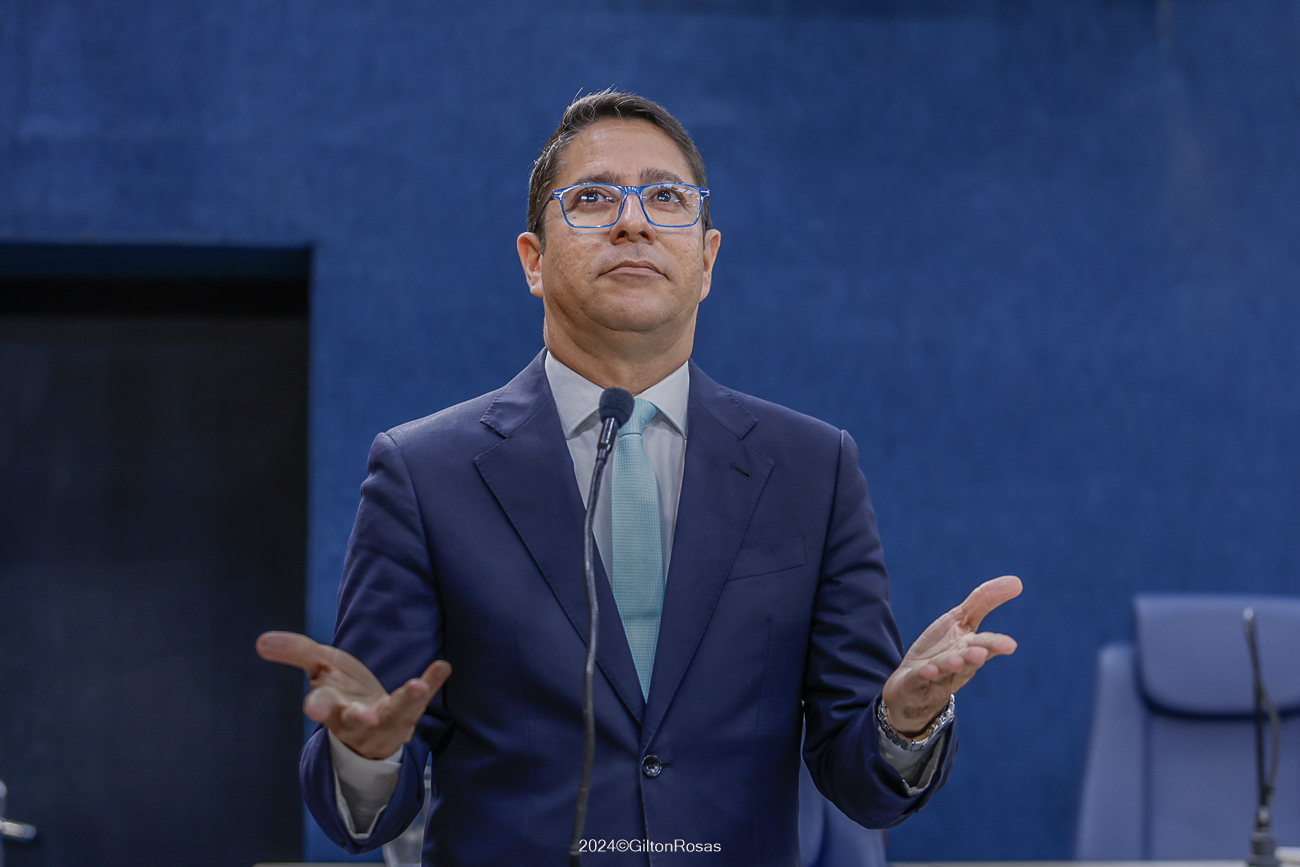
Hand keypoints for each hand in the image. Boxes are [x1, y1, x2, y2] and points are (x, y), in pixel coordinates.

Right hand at [256, 631, 450, 759]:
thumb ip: (296, 652)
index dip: (317, 706)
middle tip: (367, 717)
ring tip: (417, 686)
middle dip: (359, 718)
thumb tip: (261, 641)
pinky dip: (432, 683)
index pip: (322, 706)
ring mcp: (384, 723)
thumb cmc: (341, 691)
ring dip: (406, 702)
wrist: (371, 723)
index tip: (311, 707)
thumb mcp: (319, 668)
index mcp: (330, 707)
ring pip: (394, 716)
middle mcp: (356, 720)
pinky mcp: (408, 717)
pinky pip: (422, 702)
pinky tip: (443, 666)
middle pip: (356, 720)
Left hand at [881, 575, 1020, 734]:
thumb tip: (1017, 582)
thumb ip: (984, 601)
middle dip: (975, 655)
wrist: (912, 684)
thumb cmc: (943, 650)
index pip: (985, 645)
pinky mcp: (914, 682)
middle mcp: (956, 664)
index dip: (995, 645)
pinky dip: (924, 675)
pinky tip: (928, 670)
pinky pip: (920, 678)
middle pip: (967, 658)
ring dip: (951, 664)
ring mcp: (936, 675)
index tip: (1010, 645)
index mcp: (969, 648)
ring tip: (958, 660)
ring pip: (945, 669)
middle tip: (982, 652)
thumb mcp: (961, 620)